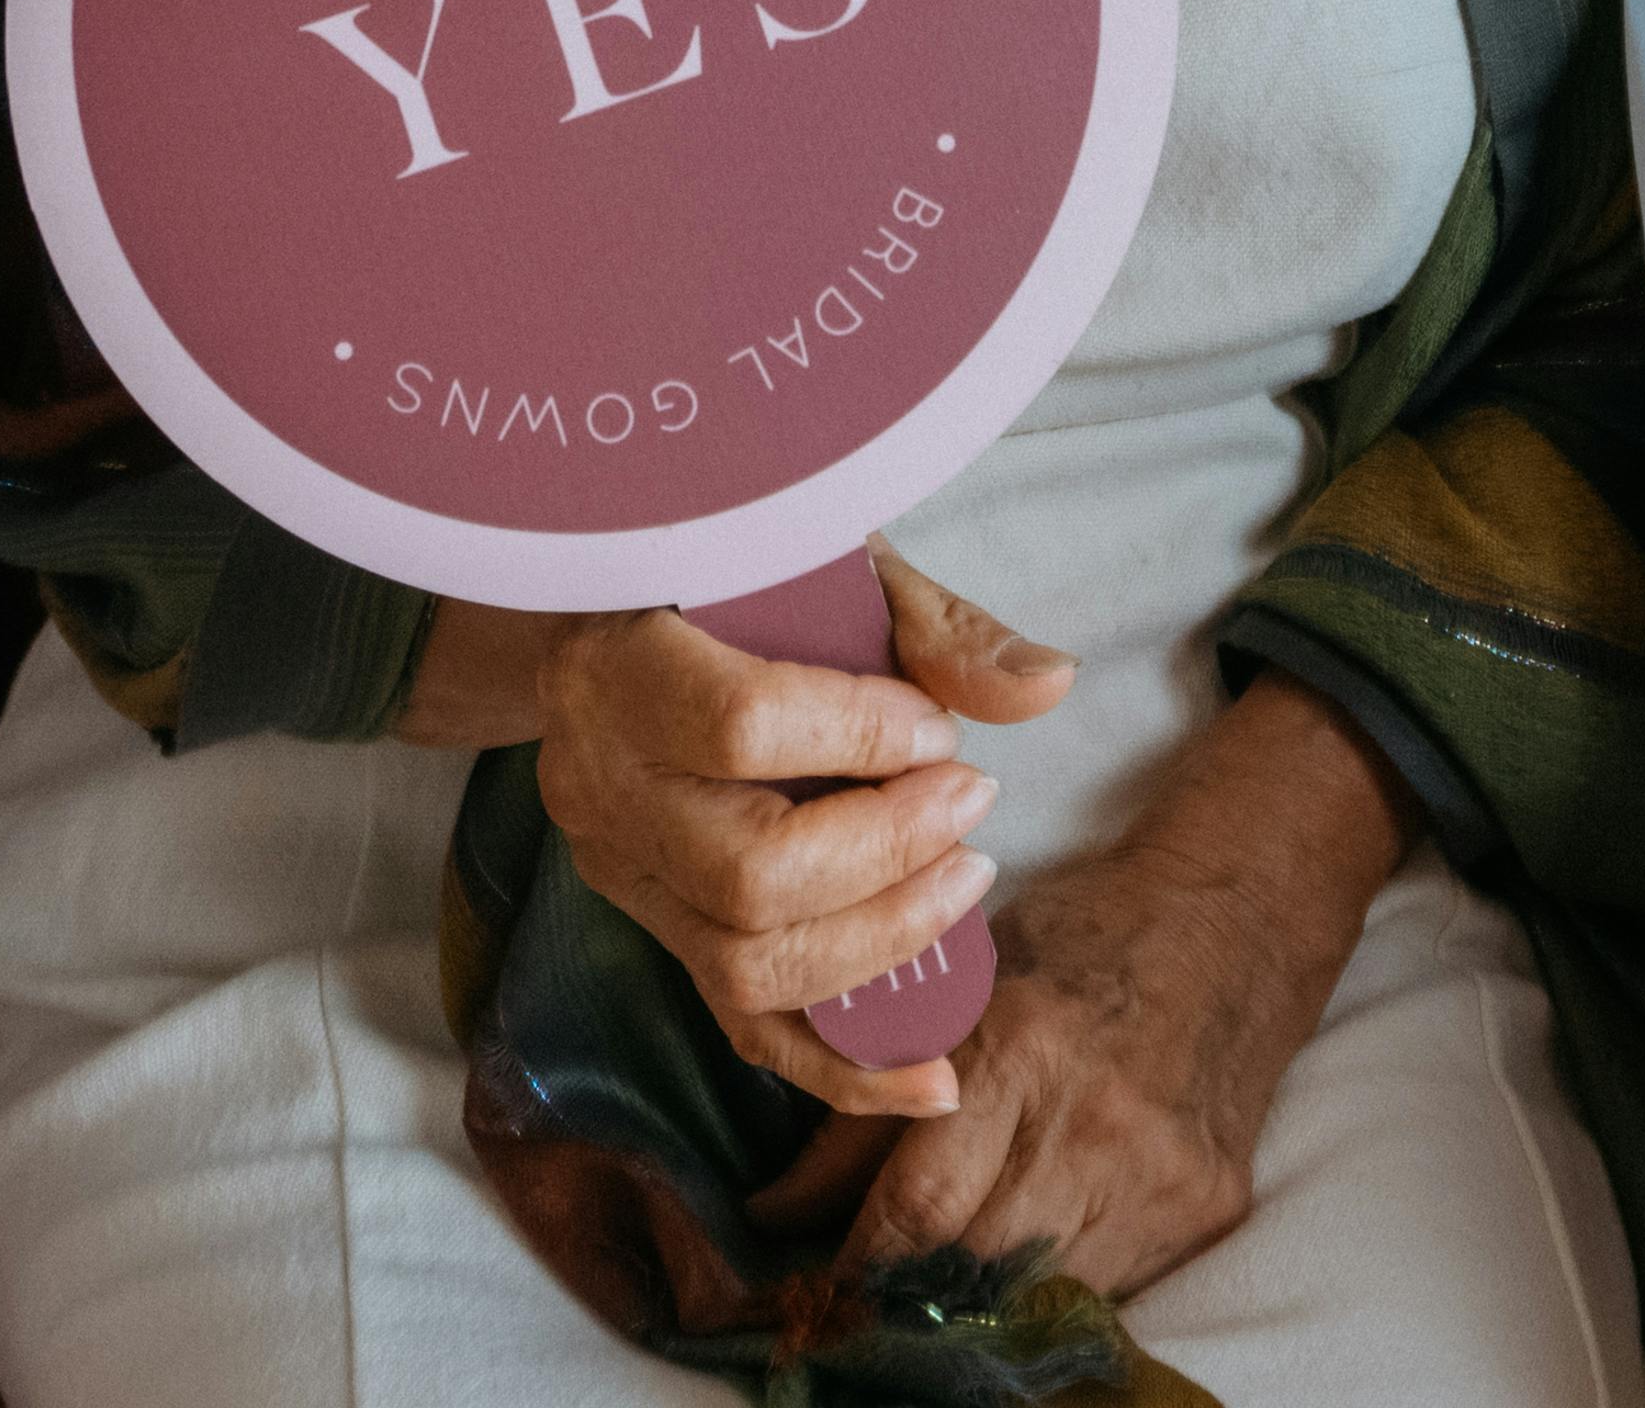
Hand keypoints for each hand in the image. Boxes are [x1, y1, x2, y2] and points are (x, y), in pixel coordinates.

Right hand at [522, 546, 1075, 1119]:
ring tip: (965, 882)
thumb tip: (1047, 688)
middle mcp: (597, 783)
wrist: (624, 617)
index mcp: (615, 667)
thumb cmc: (738, 579)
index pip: (741, 729)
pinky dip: (844, 1068)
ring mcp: (620, 871)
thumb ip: (934, 628)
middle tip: (972, 803)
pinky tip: (933, 1078)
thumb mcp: (826, 566)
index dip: (863, 735)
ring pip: (746, 964)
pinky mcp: (658, 931)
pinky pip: (742, 1027)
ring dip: (883, 940)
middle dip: (888, 852)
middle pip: (749, 872)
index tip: (938, 727)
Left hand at [802, 800, 1366, 1297]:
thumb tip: (785, 1204)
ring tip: (936, 1280)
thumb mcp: (966, 988)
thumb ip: (875, 1097)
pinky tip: (1024, 1256)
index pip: (916, 1203)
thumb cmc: (1082, 938)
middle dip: (905, 1291)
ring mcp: (1158, 1175)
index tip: (815, 1280)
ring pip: (1036, 1292)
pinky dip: (1051, 1283)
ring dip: (978, 1298)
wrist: (1237, 920)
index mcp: (1021, 1047)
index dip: (856, 1261)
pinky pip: (1106, 1285)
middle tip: (863, 1292)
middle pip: (971, 1264)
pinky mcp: (1206, 1208)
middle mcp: (1093, 1122)